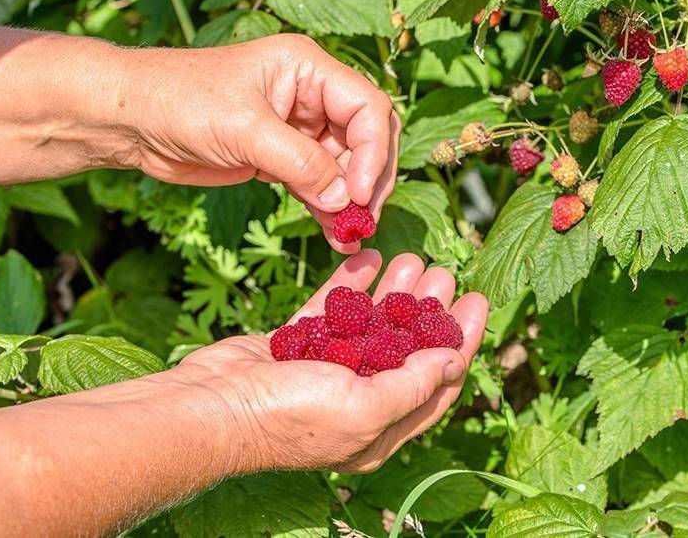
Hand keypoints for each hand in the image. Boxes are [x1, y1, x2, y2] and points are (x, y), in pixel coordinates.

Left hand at [118, 34, 399, 252]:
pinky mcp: (282, 157)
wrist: (130, 119)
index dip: (372, 152)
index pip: (367, 107)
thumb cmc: (179, 101)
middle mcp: (311, 94)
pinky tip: (335, 234)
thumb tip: (344, 199)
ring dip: (350, 202)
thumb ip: (299, 163)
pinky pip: (320, 184)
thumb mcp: (243, 129)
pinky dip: (329, 209)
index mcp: (308, 67)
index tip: (357, 193)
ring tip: (351, 236)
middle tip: (364, 219)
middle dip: (369, 179)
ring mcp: (299, 128)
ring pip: (346, 167)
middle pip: (366, 137)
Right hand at [176, 250, 487, 472]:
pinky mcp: (298, 345)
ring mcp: (326, 372)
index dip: (462, 341)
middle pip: (406, 350)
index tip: (478, 301)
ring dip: (395, 293)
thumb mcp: (363, 408)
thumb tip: (455, 362)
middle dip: (429, 310)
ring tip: (414, 258)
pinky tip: (369, 259)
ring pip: (372, 327)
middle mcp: (358, 401)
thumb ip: (412, 385)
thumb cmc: (287, 417)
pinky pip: (333, 311)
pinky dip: (351, 287)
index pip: (436, 382)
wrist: (209, 407)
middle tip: (444, 272)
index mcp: (380, 430)